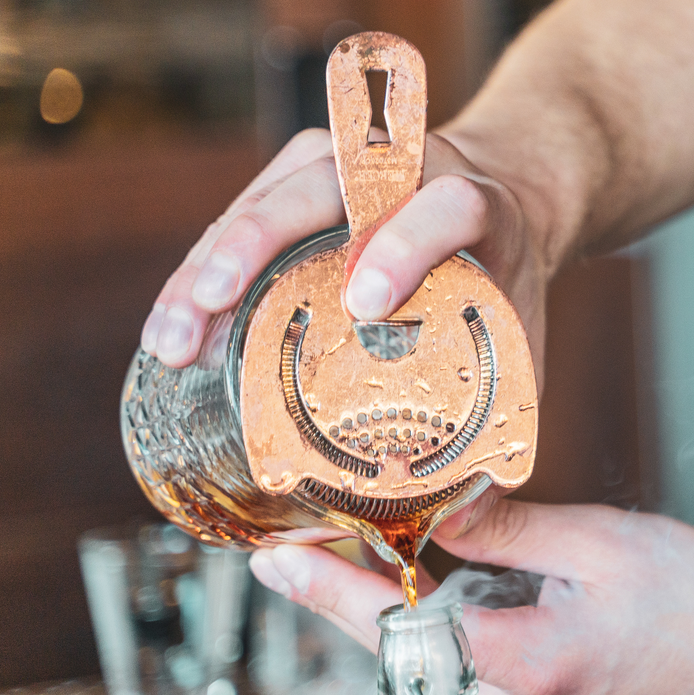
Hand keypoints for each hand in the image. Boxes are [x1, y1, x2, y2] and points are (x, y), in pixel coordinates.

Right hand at [140, 127, 551, 379]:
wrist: (499, 204)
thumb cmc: (502, 281)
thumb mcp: (520, 335)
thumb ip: (502, 410)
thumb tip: (459, 525)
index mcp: (477, 204)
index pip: (447, 208)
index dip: (406, 247)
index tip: (365, 301)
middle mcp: (400, 173)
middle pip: (318, 189)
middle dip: (254, 249)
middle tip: (210, 316)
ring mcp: (340, 169)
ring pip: (263, 202)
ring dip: (205, 269)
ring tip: (172, 341)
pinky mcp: (296, 180)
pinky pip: (238, 218)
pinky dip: (200, 273)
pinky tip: (173, 330)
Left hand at [249, 501, 693, 694]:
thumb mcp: (600, 543)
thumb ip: (508, 529)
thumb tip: (438, 504)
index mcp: (528, 664)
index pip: (403, 629)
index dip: (334, 591)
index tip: (280, 562)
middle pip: (408, 656)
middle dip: (367, 595)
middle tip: (317, 543)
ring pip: (440, 669)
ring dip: (422, 613)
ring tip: (422, 557)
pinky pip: (475, 681)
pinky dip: (460, 635)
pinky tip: (473, 594)